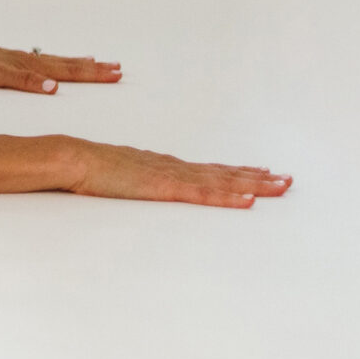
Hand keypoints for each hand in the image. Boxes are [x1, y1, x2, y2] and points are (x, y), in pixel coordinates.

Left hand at [0, 37, 119, 93]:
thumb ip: (24, 81)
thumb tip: (54, 86)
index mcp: (27, 64)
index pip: (67, 69)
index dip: (91, 73)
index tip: (115, 73)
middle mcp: (26, 59)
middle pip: (66, 64)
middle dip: (93, 69)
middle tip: (118, 69)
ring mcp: (18, 59)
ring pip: (55, 61)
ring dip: (78, 64)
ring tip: (97, 61)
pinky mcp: (7, 61)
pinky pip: (40, 61)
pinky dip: (55, 62)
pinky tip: (56, 64)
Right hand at [67, 139, 292, 207]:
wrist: (73, 158)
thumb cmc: (88, 168)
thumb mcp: (117, 176)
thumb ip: (134, 180)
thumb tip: (139, 185)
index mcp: (163, 166)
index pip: (208, 170)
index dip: (237, 172)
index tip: (260, 172)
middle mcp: (174, 167)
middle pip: (223, 173)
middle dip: (257, 177)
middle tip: (286, 180)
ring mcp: (172, 176)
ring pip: (222, 181)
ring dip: (254, 184)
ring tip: (280, 186)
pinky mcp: (165, 188)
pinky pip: (204, 194)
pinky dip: (228, 196)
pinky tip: (248, 200)